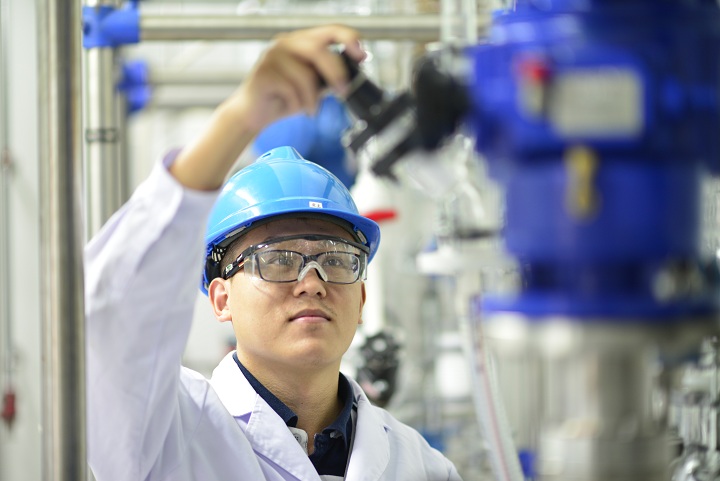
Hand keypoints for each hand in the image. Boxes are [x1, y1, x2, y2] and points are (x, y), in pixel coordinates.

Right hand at [224, 24, 364, 134]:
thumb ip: (328, 76)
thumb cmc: (283, 97)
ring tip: (310, 108)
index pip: (330, 30)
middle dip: (335, 73)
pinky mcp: (263, 73)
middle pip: (318, 50)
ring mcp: (272, 56)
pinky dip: (297, 104)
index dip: (349, 38)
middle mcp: (285, 43)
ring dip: (312, 98)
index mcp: (301, 41)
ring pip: (305, 75)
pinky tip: (291, 107)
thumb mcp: (312, 86)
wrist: (254, 114)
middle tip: (343, 92)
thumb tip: (352, 76)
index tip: (362, 55)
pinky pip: (291, 90)